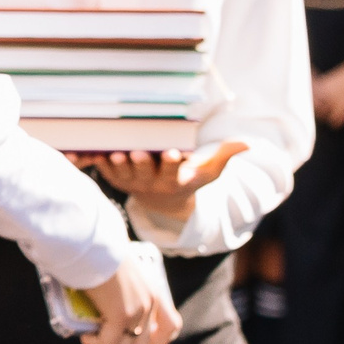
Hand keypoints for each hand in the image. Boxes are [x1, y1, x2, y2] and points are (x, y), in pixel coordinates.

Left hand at [73, 141, 246, 226]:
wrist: (163, 199)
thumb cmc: (189, 178)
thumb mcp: (210, 171)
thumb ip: (225, 156)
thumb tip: (249, 144)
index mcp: (175, 180)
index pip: (174, 172)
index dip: (173, 164)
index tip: (173, 154)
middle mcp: (153, 183)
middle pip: (146, 173)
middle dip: (143, 164)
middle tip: (139, 153)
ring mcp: (132, 182)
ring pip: (123, 175)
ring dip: (119, 166)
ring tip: (117, 154)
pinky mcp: (116, 179)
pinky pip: (106, 172)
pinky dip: (100, 164)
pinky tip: (94, 151)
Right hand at [78, 247, 181, 343]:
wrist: (95, 246)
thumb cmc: (103, 256)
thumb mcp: (126, 275)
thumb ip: (130, 292)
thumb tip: (114, 310)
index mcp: (154, 293)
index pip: (173, 327)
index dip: (159, 340)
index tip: (138, 337)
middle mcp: (149, 305)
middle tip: (106, 335)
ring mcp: (137, 312)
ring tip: (94, 334)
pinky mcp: (120, 316)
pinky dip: (94, 343)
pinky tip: (86, 336)